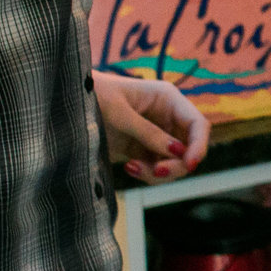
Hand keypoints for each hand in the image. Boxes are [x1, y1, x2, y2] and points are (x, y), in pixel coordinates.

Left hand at [95, 71, 211, 181]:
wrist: (70, 104)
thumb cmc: (94, 97)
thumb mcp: (119, 113)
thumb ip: (147, 132)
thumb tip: (176, 151)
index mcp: (168, 99)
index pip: (197, 123)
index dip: (199, 144)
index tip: (190, 164)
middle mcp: (167, 117)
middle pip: (189, 148)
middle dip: (176, 164)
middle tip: (155, 172)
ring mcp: (156, 135)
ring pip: (174, 162)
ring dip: (159, 173)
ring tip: (132, 168)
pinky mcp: (143, 149)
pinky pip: (156, 168)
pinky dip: (146, 173)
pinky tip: (128, 168)